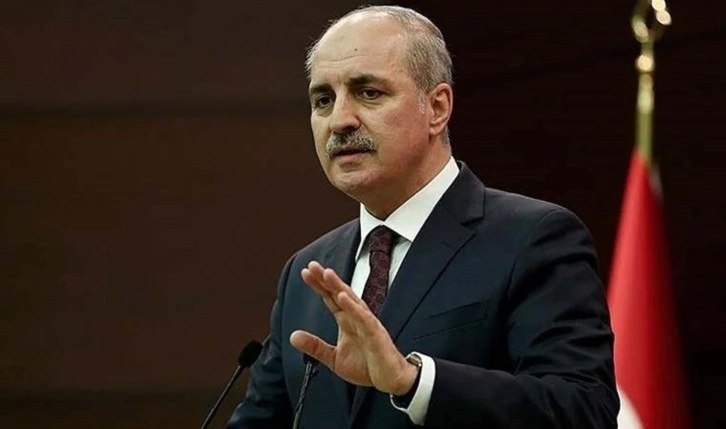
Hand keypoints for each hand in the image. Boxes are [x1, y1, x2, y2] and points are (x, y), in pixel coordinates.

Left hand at [289, 261, 417, 395]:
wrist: (390, 379)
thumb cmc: (367, 366)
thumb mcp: (334, 358)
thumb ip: (315, 346)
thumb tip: (293, 336)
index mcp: (347, 321)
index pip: (330, 298)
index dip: (319, 285)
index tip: (306, 273)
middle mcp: (357, 318)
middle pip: (340, 293)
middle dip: (326, 279)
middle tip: (312, 266)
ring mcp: (367, 324)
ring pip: (352, 301)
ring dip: (339, 287)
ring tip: (327, 274)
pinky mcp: (376, 334)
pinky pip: (364, 318)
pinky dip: (353, 307)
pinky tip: (343, 297)